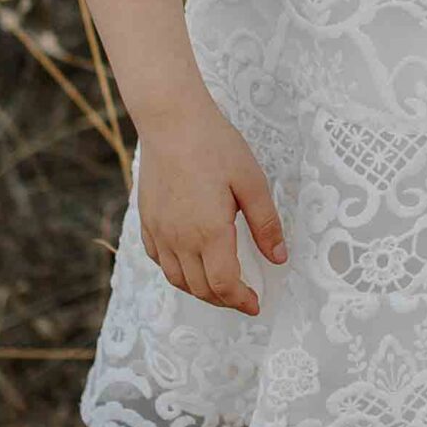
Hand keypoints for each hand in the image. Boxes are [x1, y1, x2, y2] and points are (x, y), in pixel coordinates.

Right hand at [137, 94, 286, 314]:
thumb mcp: (251, 181)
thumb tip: (278, 258)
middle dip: (224, 300)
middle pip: (200, 288)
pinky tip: (191, 264)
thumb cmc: (215, 146)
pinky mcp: (147, 221)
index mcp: (209, 232)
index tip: (256, 304)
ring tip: (221, 287)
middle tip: (243, 298)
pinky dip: (177, 272)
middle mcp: (180, 239)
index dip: (241, 300)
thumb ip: (265, 223)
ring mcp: (159, 232)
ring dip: (200, 290)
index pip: (224, 284)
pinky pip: (160, 260)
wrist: (172, 122)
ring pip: (177, 279)